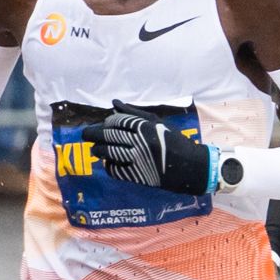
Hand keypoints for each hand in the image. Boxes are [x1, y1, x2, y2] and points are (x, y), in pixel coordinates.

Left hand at [93, 112, 214, 194]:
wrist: (192, 167)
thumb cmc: (175, 142)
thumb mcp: (158, 123)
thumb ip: (135, 113)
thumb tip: (114, 103)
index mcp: (146, 127)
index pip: (116, 121)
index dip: (107, 122)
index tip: (105, 124)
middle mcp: (140, 142)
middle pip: (107, 136)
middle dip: (92, 134)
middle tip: (87, 135)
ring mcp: (138, 159)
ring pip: (107, 152)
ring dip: (97, 150)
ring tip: (96, 149)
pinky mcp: (138, 175)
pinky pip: (114, 170)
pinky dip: (108, 165)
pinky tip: (109, 162)